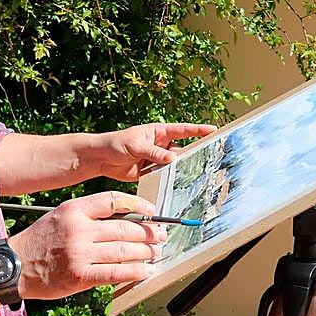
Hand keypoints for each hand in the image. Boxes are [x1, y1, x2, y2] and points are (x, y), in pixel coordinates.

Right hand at [8, 191, 166, 299]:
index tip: (152, 211)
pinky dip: (135, 272)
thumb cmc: (38, 242)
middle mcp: (79, 229)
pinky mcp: (80, 275)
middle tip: (161, 236)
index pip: (114, 201)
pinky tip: (146, 271)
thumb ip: (88, 216)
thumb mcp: (60, 216)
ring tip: (156, 253)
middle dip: (149, 232)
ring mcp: (80, 253)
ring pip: (124, 250)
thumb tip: (125, 221)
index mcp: (74, 209)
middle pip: (125, 227)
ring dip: (146, 252)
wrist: (13, 266)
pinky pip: (116, 272)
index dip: (138, 206)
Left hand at [94, 122, 215, 181]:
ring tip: (196, 174)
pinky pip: (165, 175)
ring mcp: (157, 159)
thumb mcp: (135, 145)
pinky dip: (170, 179)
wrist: (101, 159)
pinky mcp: (151, 172)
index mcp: (158, 132)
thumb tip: (173, 158)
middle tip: (210, 157)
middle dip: (194, 153)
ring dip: (182, 169)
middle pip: (182, 149)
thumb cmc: (116, 143)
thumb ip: (154, 152)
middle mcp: (161, 145)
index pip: (182, 130)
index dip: (198, 130)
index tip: (213, 130)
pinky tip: (178, 184)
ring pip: (175, 164)